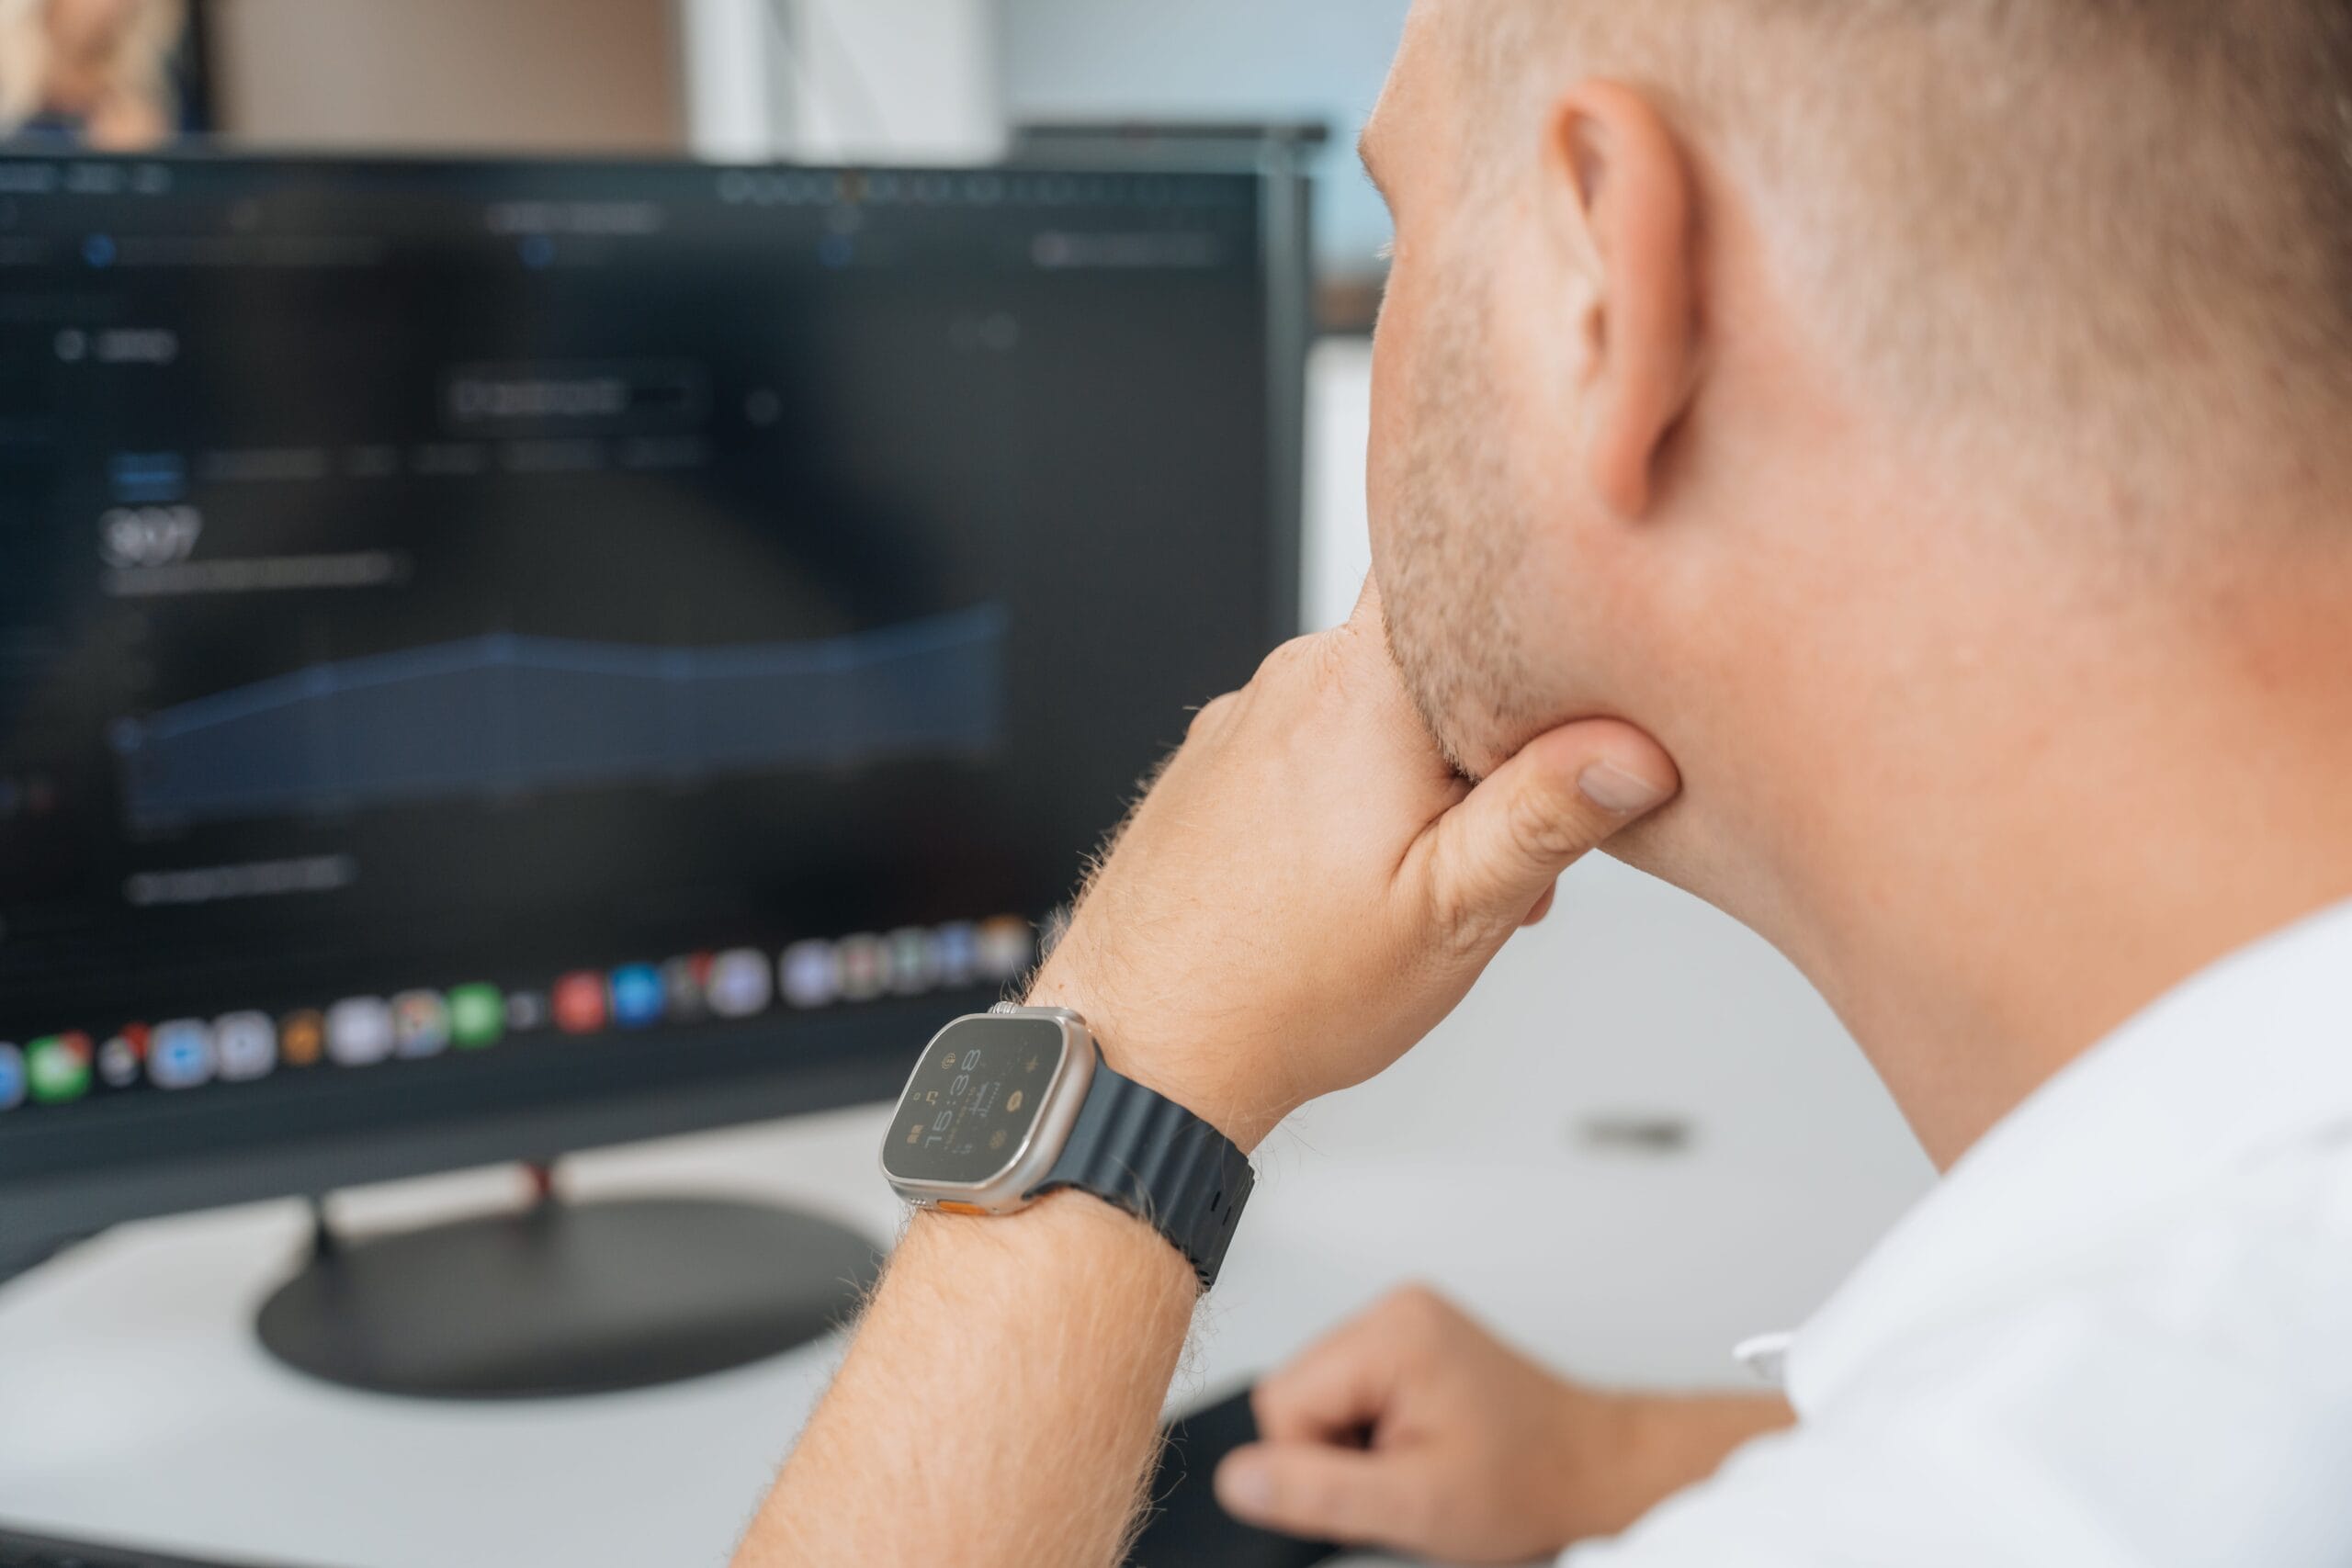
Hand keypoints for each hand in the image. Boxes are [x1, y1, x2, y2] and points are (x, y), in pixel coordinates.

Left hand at [1028, 584, 1677, 1148]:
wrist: (1140, 1048)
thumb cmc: (1286, 990)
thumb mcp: (1454, 912)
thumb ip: (1546, 815)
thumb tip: (1633, 748)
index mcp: (1363, 687)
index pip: (1454, 557)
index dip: (1526, 585)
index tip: (1574, 650)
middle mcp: (1293, 679)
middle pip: (1430, 652)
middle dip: (1488, 731)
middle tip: (1508, 842)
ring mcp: (1243, 719)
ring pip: (1371, 708)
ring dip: (1422, 773)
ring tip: (1426, 881)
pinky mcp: (1213, 763)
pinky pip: (1311, 744)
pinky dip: (1354, 792)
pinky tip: (1354, 881)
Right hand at [1214, 1287, 1795, 1562]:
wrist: (1594, 1470)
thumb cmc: (1531, 1481)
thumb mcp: (1416, 1506)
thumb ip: (1318, 1491)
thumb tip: (1238, 1479)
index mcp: (1392, 1333)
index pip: (1281, 1403)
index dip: (1317, 1466)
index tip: (1379, 1483)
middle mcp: (1395, 1310)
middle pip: (1299, 1396)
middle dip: (1339, 1452)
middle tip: (1407, 1476)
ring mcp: (1406, 1320)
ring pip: (1321, 1396)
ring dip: (1357, 1443)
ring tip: (1421, 1460)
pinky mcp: (1414, 1339)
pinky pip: (1351, 1389)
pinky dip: (1375, 1430)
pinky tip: (1422, 1444)